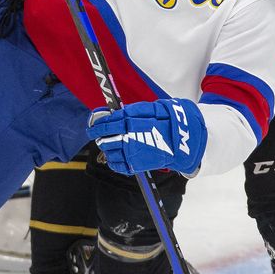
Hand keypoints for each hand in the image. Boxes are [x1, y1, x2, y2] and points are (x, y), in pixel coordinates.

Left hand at [86, 98, 206, 175]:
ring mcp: (132, 151)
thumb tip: (111, 114)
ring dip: (106, 148)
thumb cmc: (166, 120)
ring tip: (109, 146)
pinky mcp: (137, 163)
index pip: (106, 123)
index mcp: (131, 120)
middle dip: (100, 137)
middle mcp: (129, 136)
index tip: (92, 127)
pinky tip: (115, 157)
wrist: (182, 139)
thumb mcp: (148, 108)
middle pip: (105, 138)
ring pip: (109, 152)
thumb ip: (129, 112)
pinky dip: (113, 161)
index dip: (96, 126)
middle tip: (98, 136)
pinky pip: (118, 165)